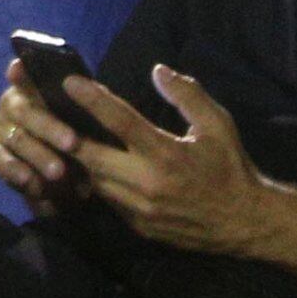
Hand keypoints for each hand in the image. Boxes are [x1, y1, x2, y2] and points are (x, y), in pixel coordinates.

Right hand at [0, 68, 93, 210]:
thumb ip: (87, 103)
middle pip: (26, 111)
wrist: (63, 171)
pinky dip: (17, 172)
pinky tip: (33, 183)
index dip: (21, 71)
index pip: (25, 73)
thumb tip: (96, 92)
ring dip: (39, 155)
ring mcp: (0, 127)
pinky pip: (1, 161)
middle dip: (50, 127)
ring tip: (59, 172)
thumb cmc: (76, 132)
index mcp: (33, 86)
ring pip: (18, 139)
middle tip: (73, 144)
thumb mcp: (84, 117)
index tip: (21, 68)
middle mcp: (12, 103)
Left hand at [62, 65, 275, 257]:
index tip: (70, 83)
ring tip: (66, 139)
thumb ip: (187, 95)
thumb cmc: (231, 167)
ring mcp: (140, 209)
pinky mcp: (139, 227)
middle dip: (68, 136)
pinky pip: (109, 201)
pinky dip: (99, 183)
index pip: (120, 120)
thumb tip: (158, 70)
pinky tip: (93, 168)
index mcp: (167, 153)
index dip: (92, 99)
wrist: (245, 222)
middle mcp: (147, 183)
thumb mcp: (218, 124)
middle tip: (51, 117)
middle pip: (92, 157)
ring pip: (95, 182)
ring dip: (81, 162)